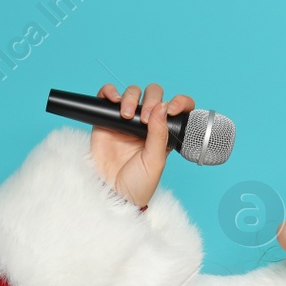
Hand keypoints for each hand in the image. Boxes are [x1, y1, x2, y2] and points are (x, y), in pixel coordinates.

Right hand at [89, 82, 194, 207]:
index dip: (178, 102)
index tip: (172, 109)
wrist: (112, 193)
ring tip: (127, 116)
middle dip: (152, 100)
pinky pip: (107, 97)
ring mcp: (126, 120)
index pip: (175, 108)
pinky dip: (110, 91)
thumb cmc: (137, 183)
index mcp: (164, 132)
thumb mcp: (155, 160)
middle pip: (153, 95)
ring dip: (132, 98)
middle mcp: (146, 123)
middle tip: (146, 117)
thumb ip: (160, 134)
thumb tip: (163, 106)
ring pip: (133, 93)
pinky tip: (114, 100)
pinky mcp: (106, 120)